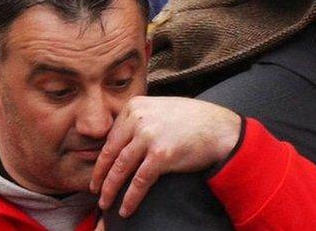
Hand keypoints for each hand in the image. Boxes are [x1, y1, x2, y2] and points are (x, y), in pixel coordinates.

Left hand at [90, 97, 240, 217]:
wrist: (219, 128)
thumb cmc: (193, 120)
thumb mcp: (161, 109)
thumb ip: (140, 120)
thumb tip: (120, 142)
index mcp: (137, 106)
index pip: (111, 137)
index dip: (103, 159)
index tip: (99, 172)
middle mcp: (140, 118)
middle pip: (111, 153)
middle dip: (101, 176)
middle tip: (96, 191)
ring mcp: (149, 136)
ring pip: (120, 169)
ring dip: (111, 190)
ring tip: (106, 203)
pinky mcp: (161, 155)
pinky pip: (138, 182)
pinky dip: (130, 199)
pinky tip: (126, 209)